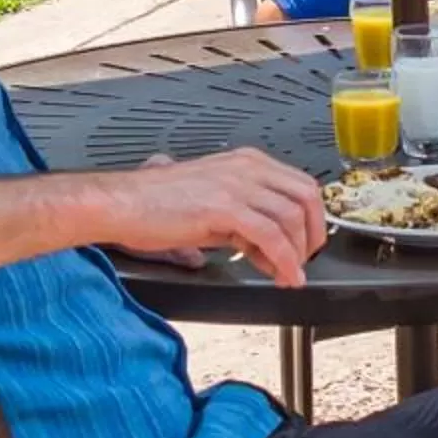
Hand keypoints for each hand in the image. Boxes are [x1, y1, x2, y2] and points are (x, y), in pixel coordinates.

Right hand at [86, 150, 326, 285]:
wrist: (123, 203)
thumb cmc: (157, 204)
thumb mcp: (214, 212)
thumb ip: (247, 227)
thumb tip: (272, 253)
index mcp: (247, 163)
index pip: (301, 184)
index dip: (314, 218)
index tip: (308, 244)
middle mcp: (247, 168)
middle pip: (306, 196)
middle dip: (315, 233)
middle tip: (307, 260)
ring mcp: (237, 185)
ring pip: (292, 216)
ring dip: (299, 251)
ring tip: (292, 273)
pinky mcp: (224, 206)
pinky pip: (270, 234)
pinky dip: (284, 259)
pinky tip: (283, 274)